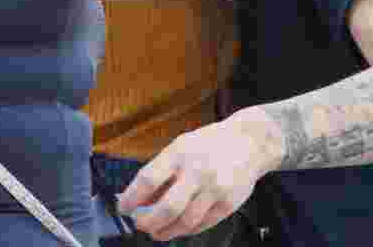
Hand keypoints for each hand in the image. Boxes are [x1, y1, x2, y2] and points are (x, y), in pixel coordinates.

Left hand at [116, 110, 270, 241]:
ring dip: (165, 231)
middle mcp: (197, 172)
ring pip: (184, 222)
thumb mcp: (181, 146)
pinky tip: (177, 228)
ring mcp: (215, 189)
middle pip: (167, 208)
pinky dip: (185, 230)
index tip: (123, 207)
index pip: (148, 179)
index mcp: (180, 153)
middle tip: (139, 224)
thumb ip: (161, 171)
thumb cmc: (209, 144)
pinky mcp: (228, 204)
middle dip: (147, 222)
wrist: (250, 142)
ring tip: (156, 231)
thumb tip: (137, 198)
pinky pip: (201, 225)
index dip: (131, 198)